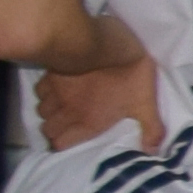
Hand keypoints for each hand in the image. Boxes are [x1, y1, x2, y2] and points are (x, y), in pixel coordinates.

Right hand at [33, 25, 163, 152]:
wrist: (104, 42)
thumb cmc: (128, 74)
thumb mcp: (146, 102)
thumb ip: (151, 127)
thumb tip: (153, 151)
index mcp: (88, 121)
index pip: (60, 143)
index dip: (62, 144)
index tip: (70, 140)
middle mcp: (67, 110)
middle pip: (48, 129)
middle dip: (55, 130)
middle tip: (68, 124)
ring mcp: (55, 92)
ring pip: (42, 110)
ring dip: (51, 111)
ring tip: (64, 107)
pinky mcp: (50, 73)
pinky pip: (40, 90)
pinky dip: (46, 93)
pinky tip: (58, 89)